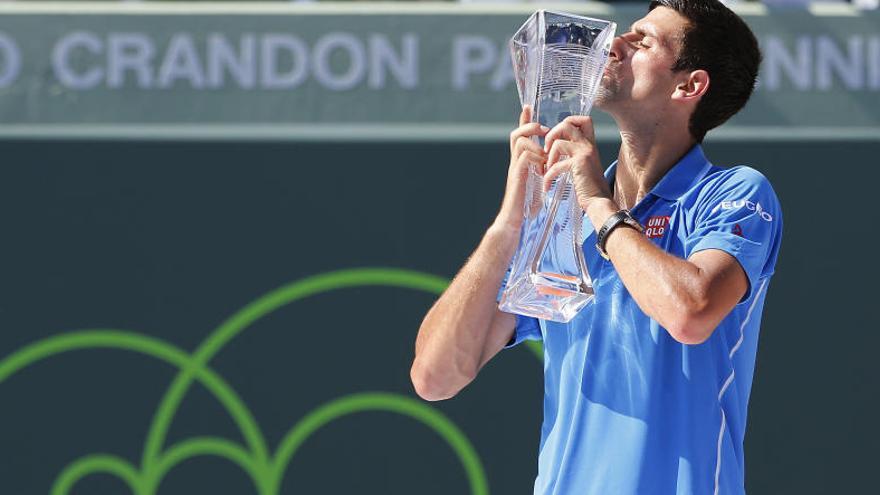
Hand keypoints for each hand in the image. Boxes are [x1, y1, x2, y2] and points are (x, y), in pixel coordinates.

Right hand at [495, 106, 548, 230]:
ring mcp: (515, 169)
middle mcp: (516, 162)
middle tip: (544, 129)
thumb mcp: (538, 183)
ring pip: (521, 143)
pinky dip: (536, 158)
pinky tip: (543, 167)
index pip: (521, 136)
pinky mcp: (517, 178)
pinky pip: (524, 158)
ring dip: (536, 144)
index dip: (524, 120)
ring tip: (546, 155)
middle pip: (517, 134)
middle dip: (530, 126)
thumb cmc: (526, 205)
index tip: (529, 106)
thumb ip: (543, 172)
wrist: (514, 221)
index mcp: (521, 162)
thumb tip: (554, 165)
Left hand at [542, 116, 612, 211]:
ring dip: (548, 157)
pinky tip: (547, 185)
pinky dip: (548, 176)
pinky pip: (555, 164)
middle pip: (567, 123)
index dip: (567, 122)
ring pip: (558, 142)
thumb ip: (575, 155)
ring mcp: (584, 153)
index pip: (583, 120)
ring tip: (546, 170)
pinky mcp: (579, 164)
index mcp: (589, 144)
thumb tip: (556, 150)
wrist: (598, 202)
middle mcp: (588, 145)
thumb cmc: (589, 189)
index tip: (556, 138)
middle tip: (546, 151)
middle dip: (551, 135)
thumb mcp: (584, 166)